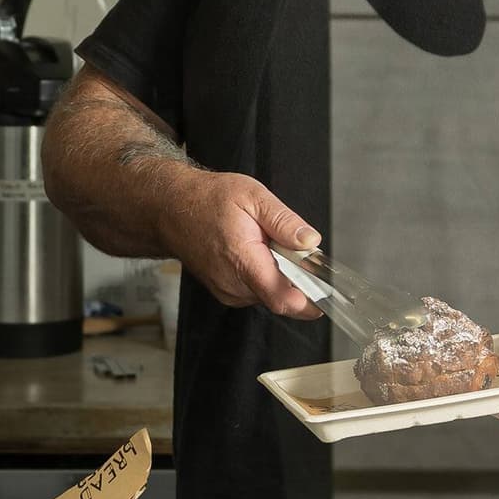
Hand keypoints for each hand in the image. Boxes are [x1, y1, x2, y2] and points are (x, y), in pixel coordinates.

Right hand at [152, 166, 323, 318]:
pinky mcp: (226, 293)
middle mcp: (233, 284)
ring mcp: (228, 292)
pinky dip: (265, 276)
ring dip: (279, 276)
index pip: (282, 299)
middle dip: (295, 278)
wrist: (171, 209)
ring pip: (269, 295)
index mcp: (242, 260)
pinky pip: (257, 291)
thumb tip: (310, 242)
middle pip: (281, 297)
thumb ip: (284, 222)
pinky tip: (255, 253)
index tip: (326, 296)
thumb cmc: (208, 200)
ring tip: (265, 245)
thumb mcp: (253, 196)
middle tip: (291, 249)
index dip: (309, 302)